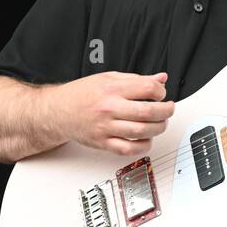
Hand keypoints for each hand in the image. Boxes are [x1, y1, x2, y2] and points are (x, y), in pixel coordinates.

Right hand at [46, 71, 174, 156]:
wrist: (58, 110)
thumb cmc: (83, 94)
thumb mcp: (109, 78)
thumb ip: (137, 79)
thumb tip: (160, 79)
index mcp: (112, 89)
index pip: (147, 89)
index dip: (160, 91)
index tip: (161, 93)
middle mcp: (109, 108)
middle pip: (147, 112)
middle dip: (165, 111)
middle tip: (168, 109)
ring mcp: (106, 127)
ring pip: (141, 131)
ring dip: (158, 128)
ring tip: (160, 123)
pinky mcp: (103, 142)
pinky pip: (128, 149)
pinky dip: (143, 146)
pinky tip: (146, 139)